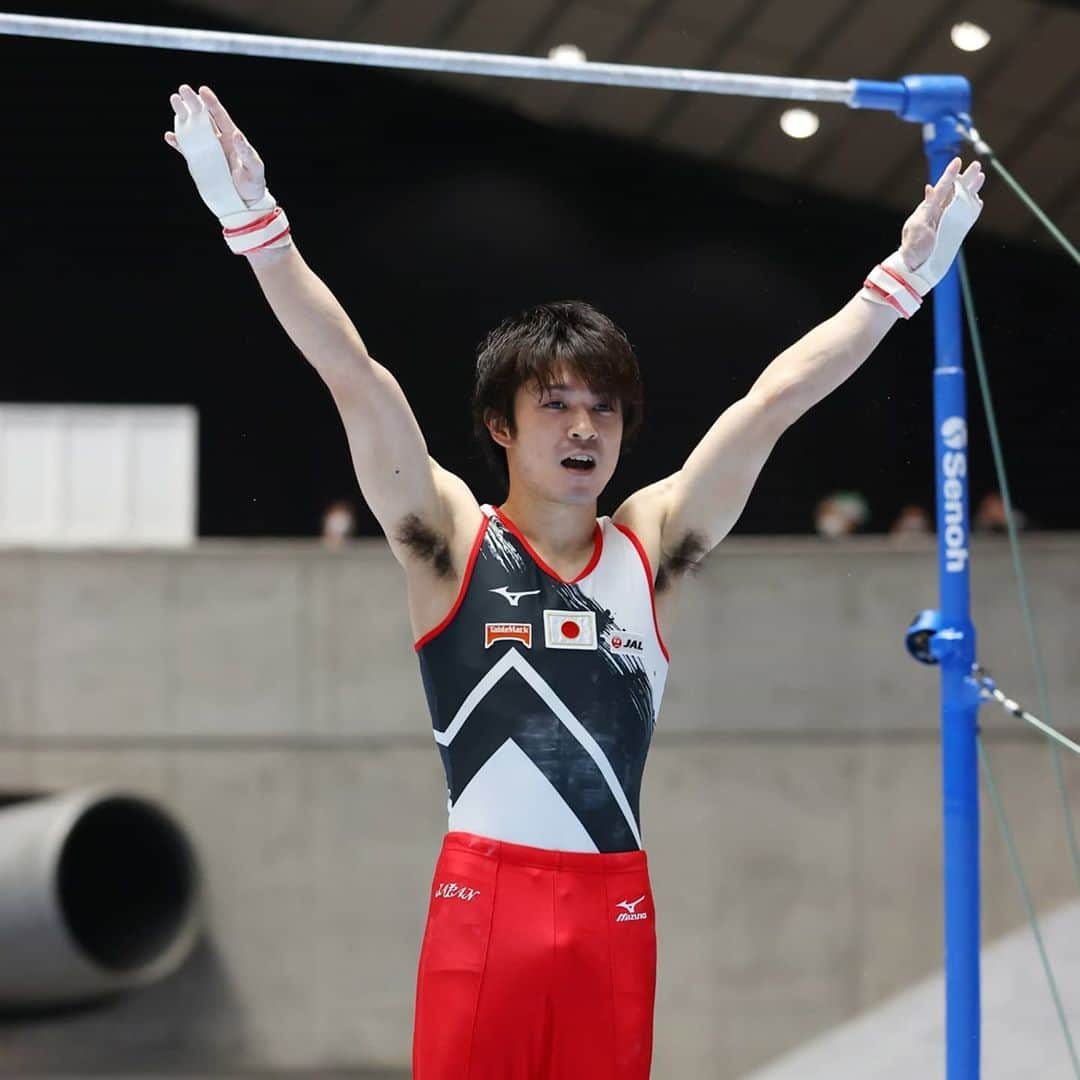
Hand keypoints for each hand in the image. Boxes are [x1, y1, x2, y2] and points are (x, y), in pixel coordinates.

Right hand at [164, 84, 265, 205]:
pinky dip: (178, 143)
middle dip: (194, 103)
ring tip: (174, 101)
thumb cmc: (253, 184)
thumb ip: (246, 153)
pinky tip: (169, 135)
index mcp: (232, 138)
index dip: (212, 103)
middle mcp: (218, 140)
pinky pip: (186, 150)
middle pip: (203, 117)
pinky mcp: (200, 163)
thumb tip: (237, 135)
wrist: (245, 202)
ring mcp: (208, 151)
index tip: (203, 90)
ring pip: (192, 129)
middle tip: (183, 89)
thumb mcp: (254, 169)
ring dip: (182, 117)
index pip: (220, 116)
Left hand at [899, 157, 984, 270]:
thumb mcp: (918, 225)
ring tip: (981, 177)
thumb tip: (930, 188)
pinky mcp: (953, 232)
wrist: (915, 265)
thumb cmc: (912, 246)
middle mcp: (938, 212)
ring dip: (971, 190)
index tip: (958, 161)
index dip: (950, 175)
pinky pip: (965, 217)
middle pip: (955, 192)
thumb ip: (926, 207)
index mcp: (928, 209)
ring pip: (962, 201)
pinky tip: (978, 201)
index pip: (942, 188)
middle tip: (977, 165)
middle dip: (966, 178)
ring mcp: (946, 221)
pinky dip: (972, 209)